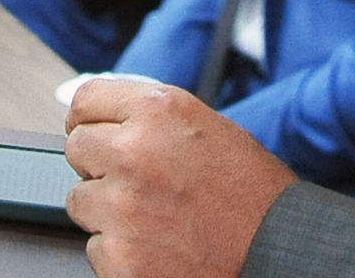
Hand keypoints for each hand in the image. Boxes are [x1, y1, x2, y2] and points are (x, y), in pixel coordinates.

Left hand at [65, 79, 293, 277]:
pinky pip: (96, 245)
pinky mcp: (120, 255)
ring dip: (107, 209)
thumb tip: (108, 117)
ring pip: (80, 200)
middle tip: (134, 180)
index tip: (93, 130)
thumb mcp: (208, 127)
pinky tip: (157, 244)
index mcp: (157, 111)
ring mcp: (123, 206)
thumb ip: (153, 118)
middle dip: (99, 163)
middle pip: (77, 148)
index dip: (89, 118)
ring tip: (154, 216)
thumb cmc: (253, 193)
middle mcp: (134, 152)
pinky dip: (121, 250)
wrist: (277, 251)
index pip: (84, 100)